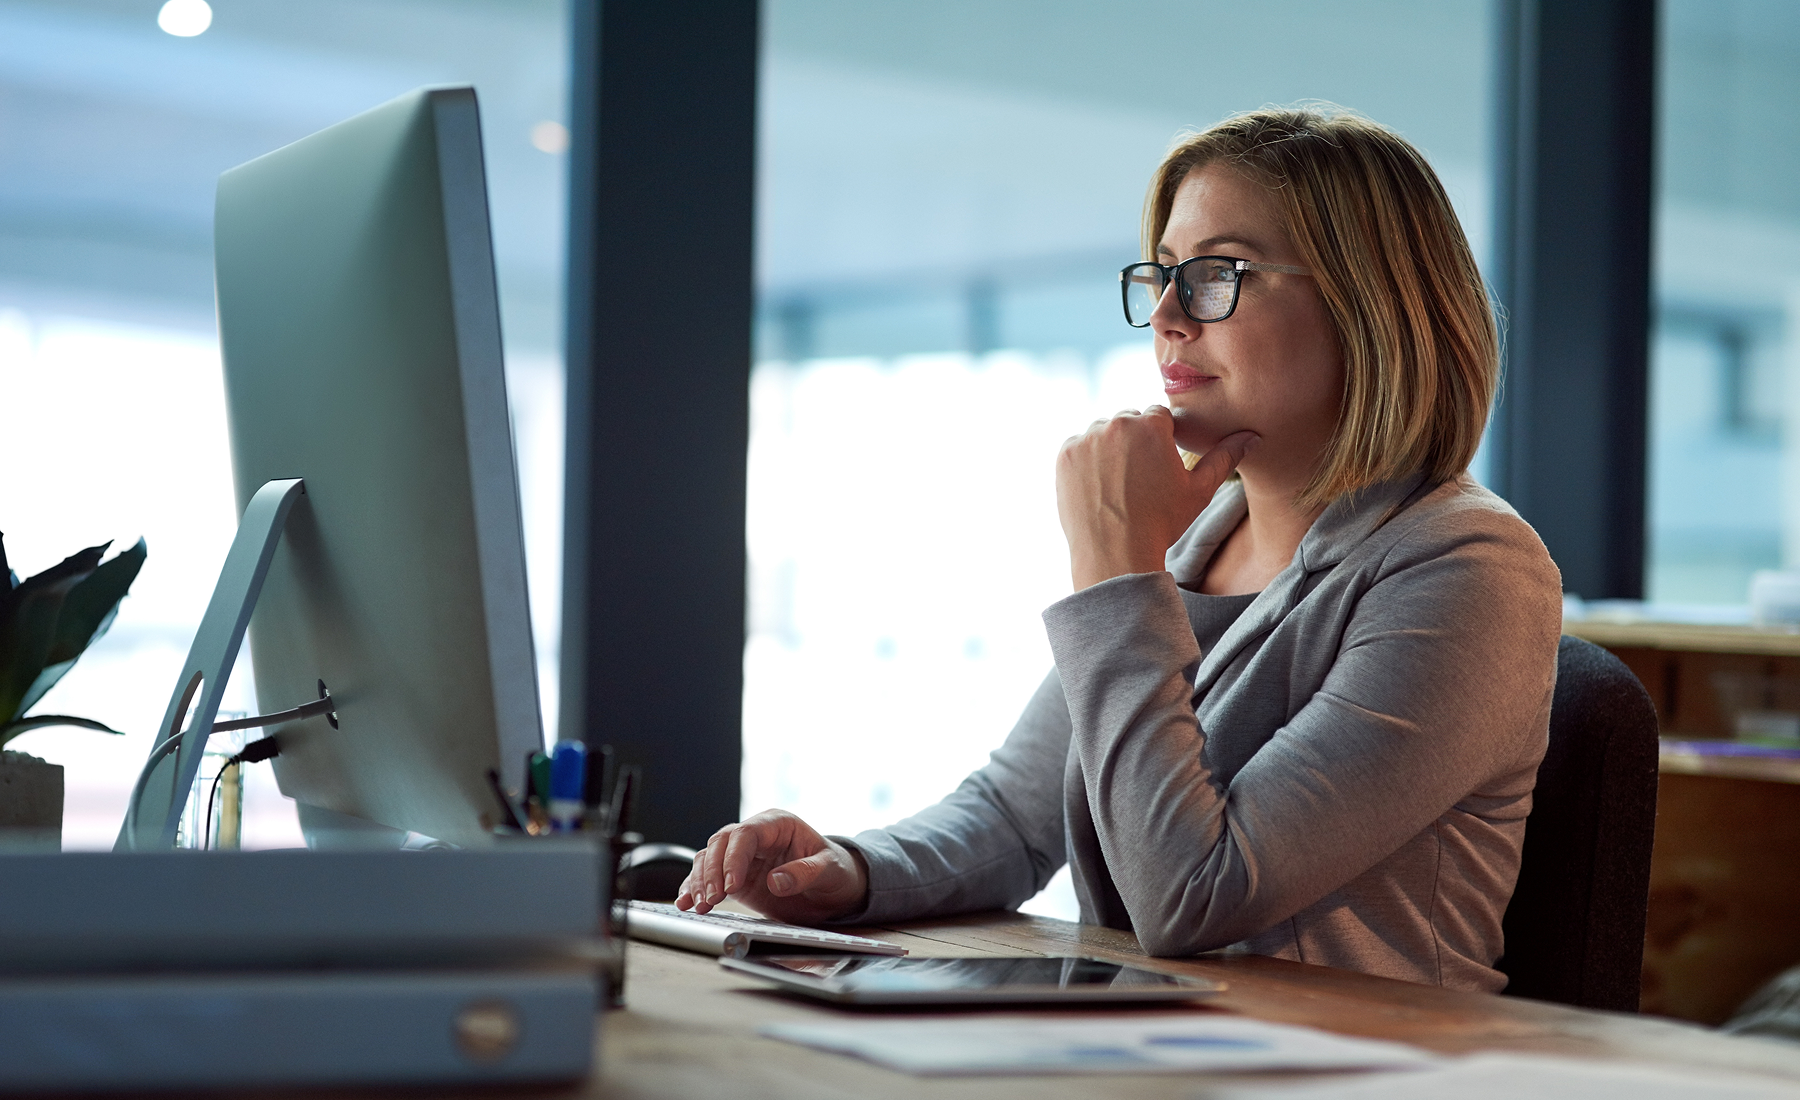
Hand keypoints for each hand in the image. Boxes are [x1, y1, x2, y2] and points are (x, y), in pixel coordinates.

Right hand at [674, 808, 869, 923]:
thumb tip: (776, 880)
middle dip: (712, 871)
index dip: (734, 857)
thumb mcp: (830, 871)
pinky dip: (695, 888)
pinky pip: (708, 876)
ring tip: (699, 906)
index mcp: (778, 824)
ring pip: (708, 858)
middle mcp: (756, 836)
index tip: (731, 885)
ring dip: (700, 881)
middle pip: (721, 843)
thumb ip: (805, 873)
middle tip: (711, 899)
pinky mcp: (735, 876)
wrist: (834, 890)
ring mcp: (742, 856)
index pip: (746, 833)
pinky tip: (687, 903)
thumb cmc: (835, 872)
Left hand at [1055, 407, 1257, 589]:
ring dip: (1109, 449)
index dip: (1161, 441)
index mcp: (1151, 425)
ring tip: (1118, 485)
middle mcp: (1117, 424)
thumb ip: (1224, 458)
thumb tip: (1251, 437)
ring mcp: (1087, 439)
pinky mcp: (1065, 455)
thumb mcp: (1198, 491)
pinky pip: (1078, 447)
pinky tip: (1099, 487)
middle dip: (1134, 442)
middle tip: (1138, 479)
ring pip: (1103, 433)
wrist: (1115, 554)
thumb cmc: (1161, 523)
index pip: (1159, 417)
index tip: (1158, 466)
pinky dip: (1086, 462)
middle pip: (1129, 421)